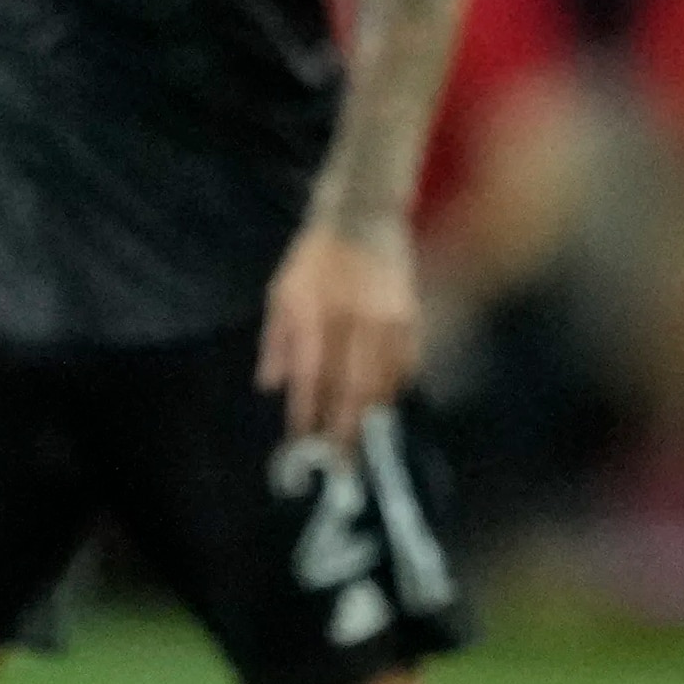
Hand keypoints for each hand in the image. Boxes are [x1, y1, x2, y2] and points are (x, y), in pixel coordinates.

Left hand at [261, 223, 422, 448]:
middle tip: (341, 466)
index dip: (308, 412)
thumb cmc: (315, 257)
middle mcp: (356, 322)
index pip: (312, 375)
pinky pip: (407, 364)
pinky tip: (385, 405)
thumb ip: (277, 339)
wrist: (364, 217)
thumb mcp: (282, 291)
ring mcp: (389, 322)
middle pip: (352, 388)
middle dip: (345, 430)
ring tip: (363, 444)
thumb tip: (271, 385)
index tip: (303, 444)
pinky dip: (395, 389)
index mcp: (318, 314)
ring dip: (371, 415)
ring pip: (383, 380)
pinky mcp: (412, 318)